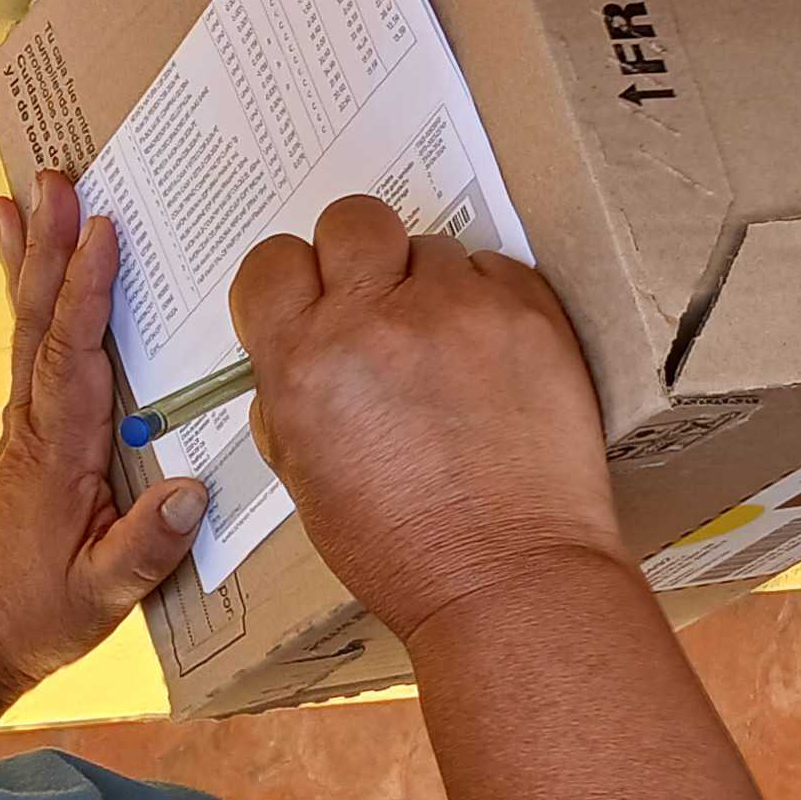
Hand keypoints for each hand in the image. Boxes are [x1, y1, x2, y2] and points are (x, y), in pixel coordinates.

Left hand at [0, 171, 208, 699]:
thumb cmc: (38, 613)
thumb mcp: (101, 598)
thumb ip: (144, 547)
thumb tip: (189, 491)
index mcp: (58, 456)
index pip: (74, 360)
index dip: (87, 295)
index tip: (103, 234)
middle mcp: (36, 424)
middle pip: (43, 321)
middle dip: (53, 248)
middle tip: (55, 180)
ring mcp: (27, 420)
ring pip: (30, 322)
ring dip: (34, 254)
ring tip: (26, 191)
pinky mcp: (30, 425)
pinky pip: (32, 341)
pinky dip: (29, 289)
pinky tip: (17, 249)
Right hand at [230, 194, 622, 638]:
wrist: (508, 579)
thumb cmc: (402, 550)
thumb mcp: (305, 479)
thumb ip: (289, 400)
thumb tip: (295, 356)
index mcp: (304, 362)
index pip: (271, 261)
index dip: (290, 282)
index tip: (311, 305)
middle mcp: (376, 319)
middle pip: (352, 220)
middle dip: (360, 256)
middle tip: (379, 305)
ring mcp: (459, 309)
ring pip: (432, 248)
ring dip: (432, 288)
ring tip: (450, 354)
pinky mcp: (529, 313)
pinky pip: (497, 270)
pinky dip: (490, 304)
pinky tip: (494, 364)